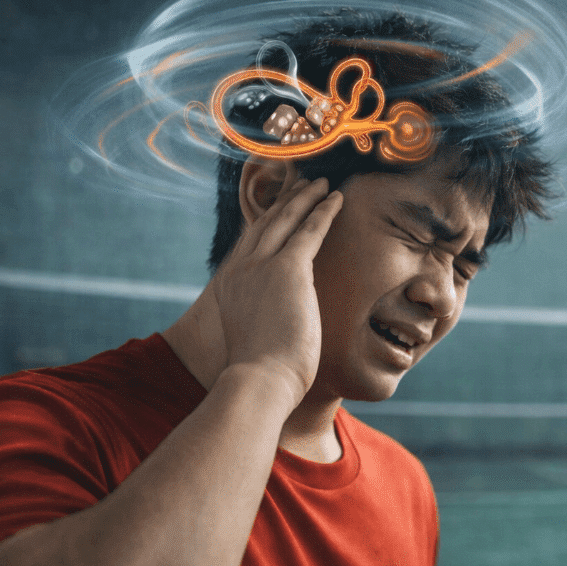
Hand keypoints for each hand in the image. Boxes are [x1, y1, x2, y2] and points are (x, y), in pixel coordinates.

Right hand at [212, 177, 342, 401]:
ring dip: (305, 198)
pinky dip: (324, 211)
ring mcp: (261, 267)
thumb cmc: (263, 375)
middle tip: (301, 184)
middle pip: (265, 224)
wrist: (259, 381)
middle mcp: (241, 270)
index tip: (280, 207)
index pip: (249, 244)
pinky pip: (310, 230)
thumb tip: (279, 326)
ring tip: (320, 184)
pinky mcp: (288, 269)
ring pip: (286, 219)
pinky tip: (336, 198)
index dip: (267, 221)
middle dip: (285, 202)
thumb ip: (263, 320)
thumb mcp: (255, 339)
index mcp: (230, 286)